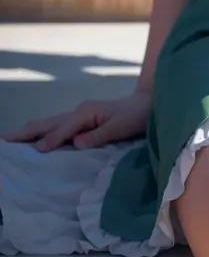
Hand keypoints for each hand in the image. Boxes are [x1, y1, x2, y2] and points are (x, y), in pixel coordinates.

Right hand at [0, 89, 152, 151]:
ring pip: (51, 122)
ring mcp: (80, 114)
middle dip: (27, 131)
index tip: (36, 151)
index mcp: (86, 112)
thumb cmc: (135, 116)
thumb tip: (76, 143)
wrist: (146, 104)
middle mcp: (80, 111)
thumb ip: (99, 135)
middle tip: (5, 139)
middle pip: (49, 122)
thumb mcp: (120, 127)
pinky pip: (58, 125)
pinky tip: (37, 137)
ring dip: (32, 130)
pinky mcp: (83, 119)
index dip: (50, 140)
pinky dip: (44, 130)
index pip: (64, 129)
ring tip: (13, 137)